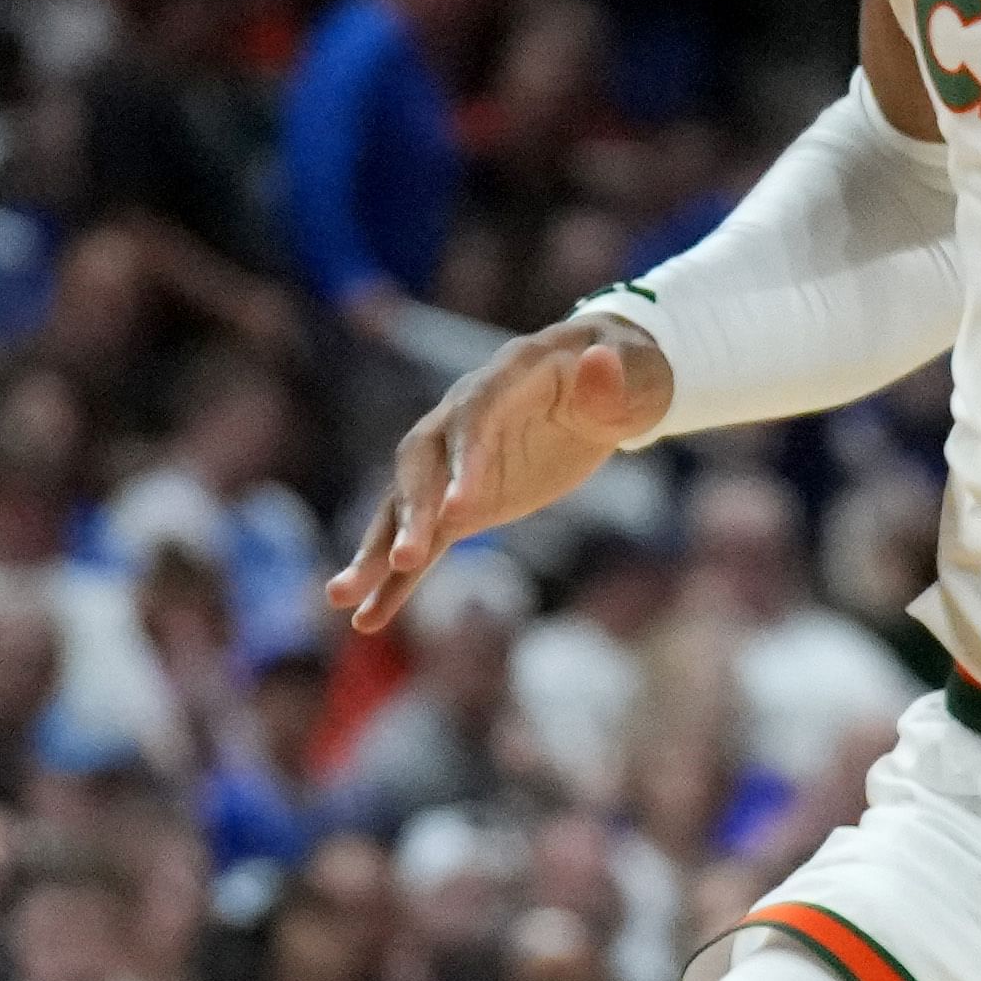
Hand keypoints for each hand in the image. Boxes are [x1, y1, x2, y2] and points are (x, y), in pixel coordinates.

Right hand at [335, 313, 675, 631]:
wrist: (607, 378)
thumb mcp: (636, 371)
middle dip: (413, 512)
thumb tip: (599, 363)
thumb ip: (613, 378)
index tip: (459, 510)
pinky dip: (398, 579)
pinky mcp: (463, 501)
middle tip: (407, 560)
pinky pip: (426, 540)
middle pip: (422, 465)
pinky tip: (369, 618)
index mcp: (505, 378)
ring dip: (376, 550)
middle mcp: (463, 417)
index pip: (475, 418)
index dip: (465, 460)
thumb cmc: (626, 373)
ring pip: (405, 505)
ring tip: (343, 597)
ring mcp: (455, 462)